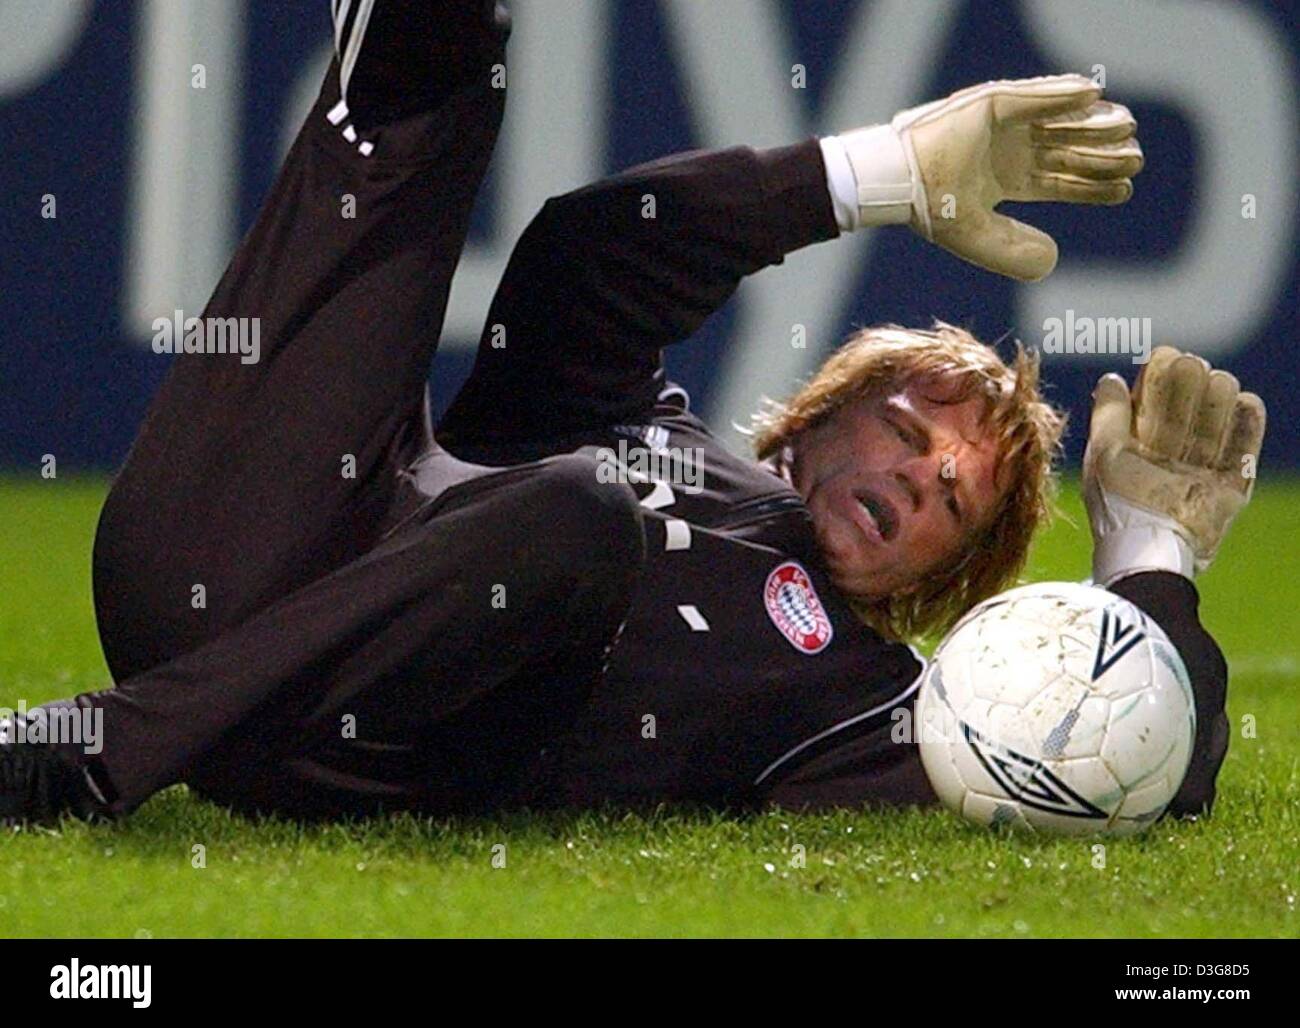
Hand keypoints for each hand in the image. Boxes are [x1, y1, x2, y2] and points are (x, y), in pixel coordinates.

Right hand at [891, 74, 1142, 280]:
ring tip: (1127, 129)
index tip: (1125, 190)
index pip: (1058, 183)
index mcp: (1005, 180)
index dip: (1091, 187)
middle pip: (1066, 152)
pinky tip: (1095, 96)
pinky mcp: (992, 104)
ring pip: (1059, 124)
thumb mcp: (976, 237)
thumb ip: (1012, 252)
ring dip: (1093, 124)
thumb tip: (1054, 260)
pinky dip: (1065, 94)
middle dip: (1101, 156)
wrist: (898, 183)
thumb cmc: (928, 209)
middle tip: (1135, 160)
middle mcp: (1009, 151)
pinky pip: (1036, 97)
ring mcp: (1003, 126)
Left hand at [1083, 347, 1265, 584]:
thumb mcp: (1103, 455)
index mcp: (1134, 450)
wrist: (1151, 550)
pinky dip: (1247, 426)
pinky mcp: (1229, 491)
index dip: (1159, 378)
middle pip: (1186, 411)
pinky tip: (1246, 400)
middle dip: (1189, 384)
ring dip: (1217, 399)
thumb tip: (1110, 379)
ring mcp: (1199, 474)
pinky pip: (1244, 452)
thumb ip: (1108, 416)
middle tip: (1191, 365)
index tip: (1165, 355)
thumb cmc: (1119, 504)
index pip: (1152, 405)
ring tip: (1217, 380)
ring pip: (1215, 426)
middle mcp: (1168, 460)